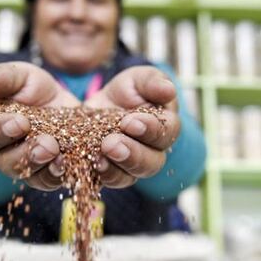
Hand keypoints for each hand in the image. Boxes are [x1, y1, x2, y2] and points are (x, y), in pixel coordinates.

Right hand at [0, 62, 79, 190]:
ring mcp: (28, 166)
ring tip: (60, 157)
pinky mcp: (49, 174)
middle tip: (47, 144)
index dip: (1, 129)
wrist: (63, 104)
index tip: (21, 122)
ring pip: (30, 176)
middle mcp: (6, 152)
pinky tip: (71, 165)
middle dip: (27, 153)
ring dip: (45, 168)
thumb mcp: (22, 76)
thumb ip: (6, 76)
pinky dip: (61, 175)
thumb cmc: (33, 88)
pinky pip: (51, 181)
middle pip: (7, 162)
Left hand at [85, 66, 179, 187]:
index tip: (129, 122)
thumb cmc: (128, 91)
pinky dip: (102, 174)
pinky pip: (111, 181)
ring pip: (131, 176)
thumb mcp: (138, 79)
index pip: (166, 131)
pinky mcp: (113, 174)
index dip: (150, 129)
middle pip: (152, 161)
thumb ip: (152, 81)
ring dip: (116, 168)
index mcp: (165, 126)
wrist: (100, 106)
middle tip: (111, 143)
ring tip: (99, 156)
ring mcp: (133, 167)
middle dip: (132, 153)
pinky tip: (91, 165)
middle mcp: (153, 151)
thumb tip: (168, 90)